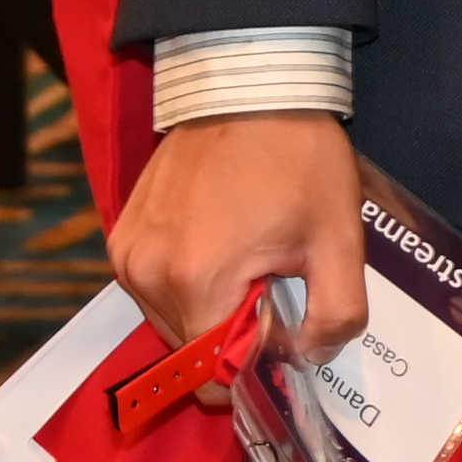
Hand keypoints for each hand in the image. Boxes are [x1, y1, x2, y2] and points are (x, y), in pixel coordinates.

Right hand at [111, 110, 366, 358]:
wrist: (250, 86)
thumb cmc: (299, 158)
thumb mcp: (340, 238)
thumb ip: (336, 314)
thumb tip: (310, 358)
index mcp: (197, 283)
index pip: (215, 375)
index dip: (257, 366)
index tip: (287, 332)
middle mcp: (146, 275)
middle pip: (192, 349)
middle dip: (236, 334)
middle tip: (274, 281)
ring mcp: (127, 254)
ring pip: (172, 320)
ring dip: (212, 307)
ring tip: (249, 255)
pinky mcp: (121, 234)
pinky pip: (155, 287)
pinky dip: (189, 282)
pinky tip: (222, 243)